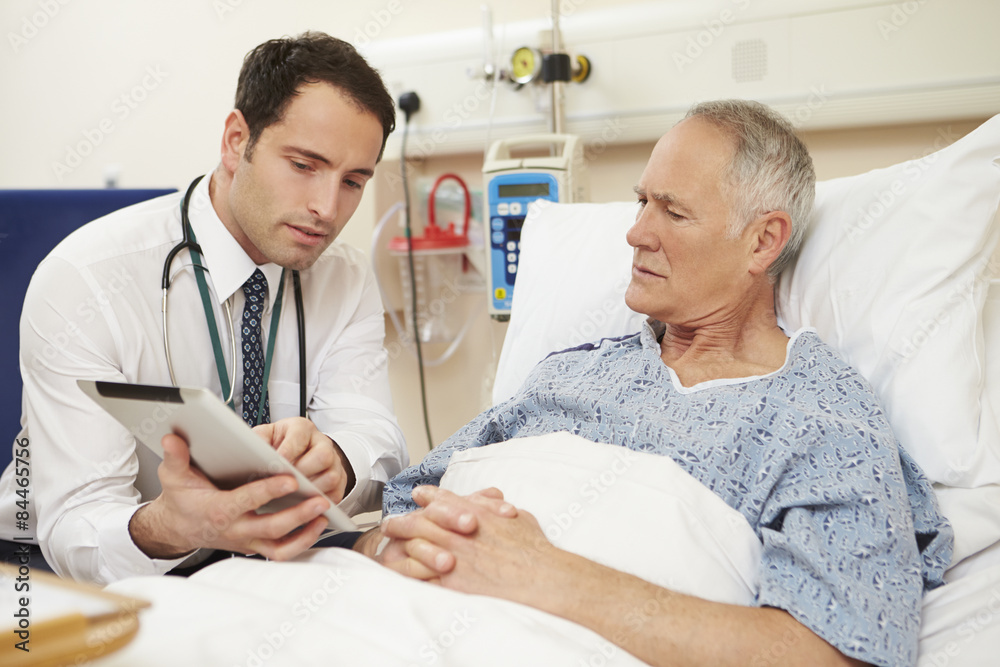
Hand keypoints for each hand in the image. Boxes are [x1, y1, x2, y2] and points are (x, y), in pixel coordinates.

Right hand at [129, 433, 329, 559]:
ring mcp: (246, 540)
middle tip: (319, 499)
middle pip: (270, 527)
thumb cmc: (181, 499)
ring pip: (279, 545)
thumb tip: (172, 439)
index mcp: (218, 510)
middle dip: (297, 514)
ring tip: (323, 513)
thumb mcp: (173, 476)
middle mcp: (235, 529)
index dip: (269, 491)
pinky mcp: (254, 546)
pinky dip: (302, 542)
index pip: (246, 501)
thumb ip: (175, 457)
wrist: (177, 528)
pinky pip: (281, 552)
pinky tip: (317, 525)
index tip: (290, 478)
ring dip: (305, 532)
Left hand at [254, 417, 353, 501]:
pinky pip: (334, 496)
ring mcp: (333, 464)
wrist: (297, 455)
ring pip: (331, 477)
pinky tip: (302, 508)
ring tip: (292, 498)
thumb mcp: (266, 436)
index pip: (300, 437)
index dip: (288, 451)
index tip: (276, 464)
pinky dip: (319, 504)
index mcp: (302, 429)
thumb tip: (250, 449)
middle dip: (303, 472)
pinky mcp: (338, 484)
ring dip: (311, 490)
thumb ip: (257, 439)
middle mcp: (322, 444)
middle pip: (323, 456)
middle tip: (285, 483)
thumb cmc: (278, 446)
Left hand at [380, 486, 555, 604]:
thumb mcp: (519, 517)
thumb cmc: (534, 550)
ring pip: (415, 549)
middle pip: (420, 523)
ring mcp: (452, 559)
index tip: (418, 495)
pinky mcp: (450, 584)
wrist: (539, 579)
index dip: (428, 496)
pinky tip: (399, 577)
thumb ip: (498, 509)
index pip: (443, 500)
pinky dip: (408, 576)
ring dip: (399, 548)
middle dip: (401, 522)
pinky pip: (421, 579)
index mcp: (474, 514)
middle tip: (389, 524)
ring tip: (387, 550)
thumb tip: (492, 503)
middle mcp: (458, 534)